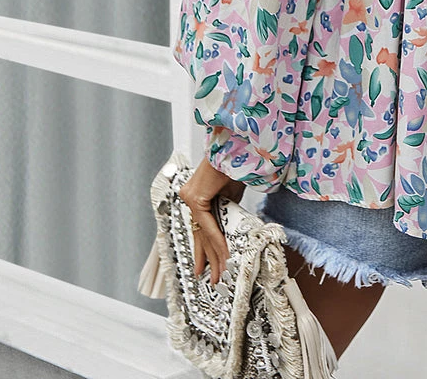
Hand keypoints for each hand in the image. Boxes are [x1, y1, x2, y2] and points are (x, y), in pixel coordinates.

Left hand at [178, 156, 245, 284]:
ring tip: (219, 274)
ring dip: (215, 256)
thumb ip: (228, 209)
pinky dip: (218, 241)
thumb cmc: (236, 164)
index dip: (206, 249)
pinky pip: (207, 226)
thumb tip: (231, 228)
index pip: (201, 228)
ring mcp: (190, 198)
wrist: (236, 147)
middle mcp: (190, 198)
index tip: (209, 266)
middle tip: (213, 279)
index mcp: (198, 197)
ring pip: (204, 234)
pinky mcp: (195, 198)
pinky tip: (225, 255)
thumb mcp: (233, 193)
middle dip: (208, 260)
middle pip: (200, 235)